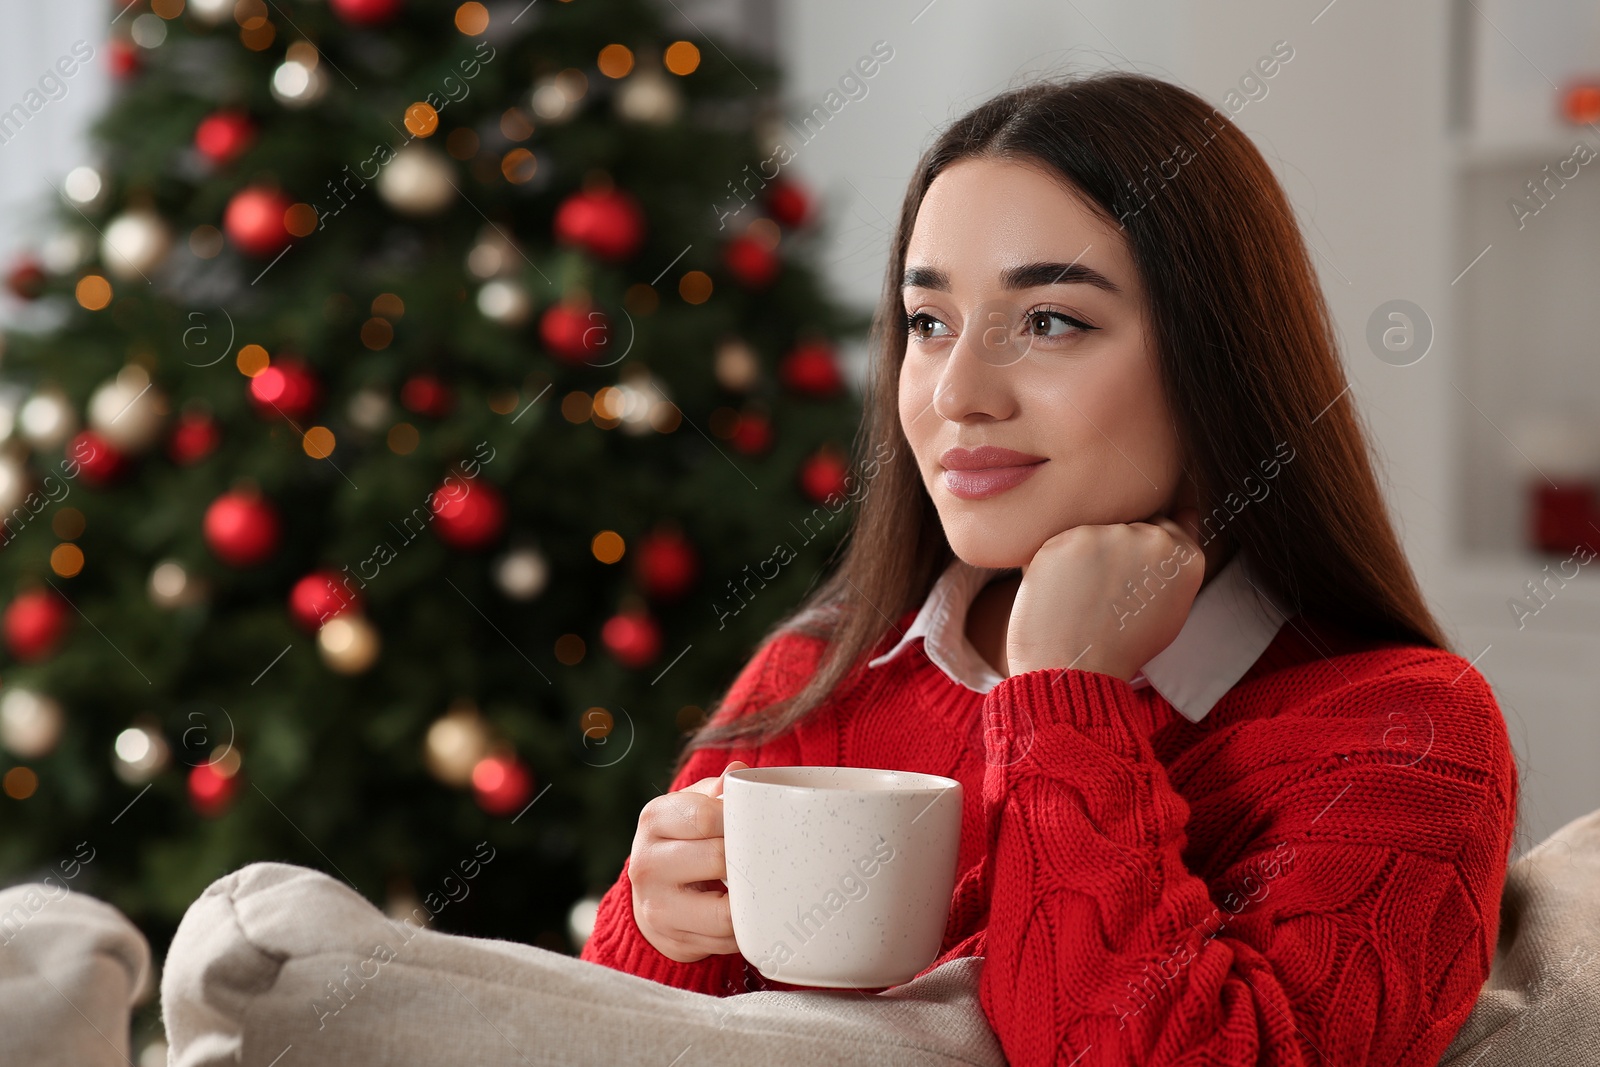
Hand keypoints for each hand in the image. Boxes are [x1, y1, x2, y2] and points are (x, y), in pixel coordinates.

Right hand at [629, 760, 748, 962]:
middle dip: (750, 860)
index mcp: (654, 819)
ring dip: (751, 902)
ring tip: (760, 888)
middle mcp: (646, 863)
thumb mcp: (692, 807)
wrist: (652, 895)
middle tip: (768, 857)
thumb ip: (717, 792)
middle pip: (718, 859)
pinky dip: (745, 928)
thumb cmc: (683, 841)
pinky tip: (746, 914)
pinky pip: (726, 939)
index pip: (705, 816)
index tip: (759, 825)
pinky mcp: (673, 940)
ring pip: (724, 911)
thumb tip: (741, 773)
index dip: (740, 821)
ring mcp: (657, 906)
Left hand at [1004, 507, 1211, 679]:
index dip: (1139, 556)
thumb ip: (1176, 561)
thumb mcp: (1169, 607)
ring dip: (1084, 556)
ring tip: (1080, 598)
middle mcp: (1152, 538)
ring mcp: (1109, 535)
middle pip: (1127, 529)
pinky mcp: (1068, 537)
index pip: (1163, 529)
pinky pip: (1062, 541)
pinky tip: (1060, 592)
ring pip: (1094, 533)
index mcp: (1185, 557)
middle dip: (1113, 554)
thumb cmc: (1122, 647)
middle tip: (1102, 597)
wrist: (1076, 671)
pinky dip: (1057, 562)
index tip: (1127, 578)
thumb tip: (1186, 510)